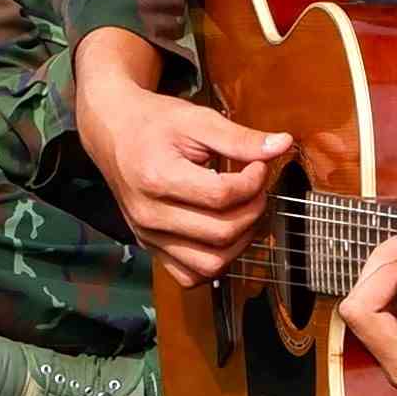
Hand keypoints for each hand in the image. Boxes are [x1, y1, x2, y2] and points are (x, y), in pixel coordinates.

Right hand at [73, 29, 289, 288]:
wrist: (113, 133)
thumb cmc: (154, 123)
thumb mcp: (197, 119)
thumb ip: (240, 137)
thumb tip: (282, 145)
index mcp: (157, 178)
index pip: (223, 196)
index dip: (253, 181)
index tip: (258, 165)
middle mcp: (150, 215)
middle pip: (222, 233)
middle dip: (253, 209)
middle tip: (255, 187)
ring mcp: (148, 236)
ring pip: (210, 264)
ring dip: (241, 242)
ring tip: (244, 212)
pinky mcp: (150, 247)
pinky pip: (190, 276)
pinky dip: (215, 263)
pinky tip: (224, 235)